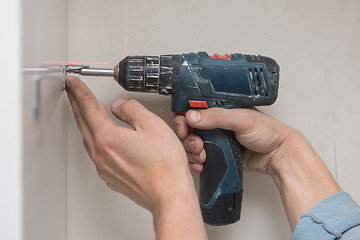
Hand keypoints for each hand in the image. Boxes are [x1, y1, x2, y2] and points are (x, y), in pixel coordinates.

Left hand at [66, 77, 206, 238]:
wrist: (169, 195)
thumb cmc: (164, 166)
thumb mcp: (152, 125)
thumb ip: (131, 110)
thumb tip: (120, 106)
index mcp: (107, 137)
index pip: (88, 108)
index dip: (80, 92)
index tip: (73, 83)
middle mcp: (101, 154)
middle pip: (83, 123)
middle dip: (76, 105)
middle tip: (72, 93)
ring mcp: (105, 168)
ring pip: (88, 140)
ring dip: (84, 123)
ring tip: (84, 113)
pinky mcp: (112, 177)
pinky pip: (97, 154)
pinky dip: (95, 140)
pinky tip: (102, 138)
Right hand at [173, 107, 340, 229]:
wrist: (279, 156)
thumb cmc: (268, 132)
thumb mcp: (242, 119)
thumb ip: (216, 116)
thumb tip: (192, 115)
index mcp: (220, 108)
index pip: (193, 109)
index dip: (183, 117)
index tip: (183, 126)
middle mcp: (216, 123)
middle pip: (188, 128)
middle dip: (186, 137)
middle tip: (195, 143)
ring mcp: (216, 140)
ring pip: (191, 144)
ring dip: (191, 152)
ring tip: (201, 155)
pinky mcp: (218, 155)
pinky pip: (199, 158)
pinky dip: (196, 162)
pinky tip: (201, 164)